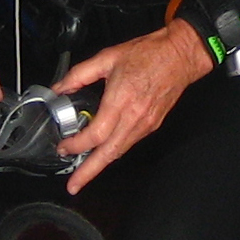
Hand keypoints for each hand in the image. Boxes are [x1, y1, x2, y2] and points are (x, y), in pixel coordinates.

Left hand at [49, 18, 214, 194]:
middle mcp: (134, 117)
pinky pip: (129, 143)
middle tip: (73, 186)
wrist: (180, 56)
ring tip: (84, 173)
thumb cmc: (148, 54)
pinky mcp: (152, 125)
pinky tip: (104, 151)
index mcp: (121, 100)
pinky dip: (114, 151)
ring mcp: (145, 124)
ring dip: (101, 164)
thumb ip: (80, 74)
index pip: (96, 134)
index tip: (63, 147)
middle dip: (89, 172)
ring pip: (119, 151)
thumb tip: (60, 87)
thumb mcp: (108, 57)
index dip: (77, 145)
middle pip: (109, 153)